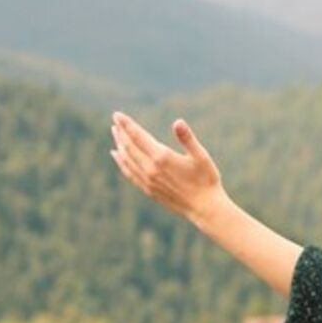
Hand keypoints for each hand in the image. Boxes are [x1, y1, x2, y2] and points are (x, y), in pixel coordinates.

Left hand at [109, 112, 229, 223]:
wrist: (204, 208)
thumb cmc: (206, 180)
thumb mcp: (201, 156)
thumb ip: (187, 138)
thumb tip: (178, 122)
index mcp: (162, 157)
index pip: (138, 136)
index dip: (127, 124)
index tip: (117, 114)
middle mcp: (150, 169)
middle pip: (129, 147)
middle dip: (121, 132)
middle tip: (115, 121)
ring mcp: (147, 180)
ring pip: (127, 159)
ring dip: (119, 145)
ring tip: (115, 133)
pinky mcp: (148, 189)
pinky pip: (129, 172)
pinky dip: (121, 162)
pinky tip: (117, 155)